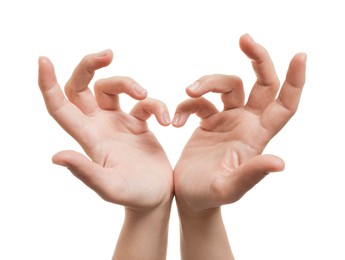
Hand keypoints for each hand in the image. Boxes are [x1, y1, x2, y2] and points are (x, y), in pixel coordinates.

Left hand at [38, 50, 172, 209]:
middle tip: (108, 54)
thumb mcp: (109, 186)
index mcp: (88, 138)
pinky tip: (168, 121)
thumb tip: (56, 157)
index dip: (48, 84)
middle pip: (82, 86)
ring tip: (144, 95)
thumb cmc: (132, 195)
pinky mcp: (137, 124)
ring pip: (111, 88)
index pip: (61, 106)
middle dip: (89, 66)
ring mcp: (118, 123)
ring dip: (128, 83)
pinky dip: (156, 105)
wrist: (155, 197)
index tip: (43, 60)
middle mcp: (99, 126)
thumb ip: (85, 171)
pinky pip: (143, 103)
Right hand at [173, 34, 306, 211]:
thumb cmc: (210, 196)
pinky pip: (200, 102)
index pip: (284, 105)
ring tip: (189, 91)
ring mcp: (228, 120)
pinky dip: (186, 106)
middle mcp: (246, 124)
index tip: (299, 55)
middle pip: (261, 83)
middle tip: (244, 38)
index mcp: (257, 137)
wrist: (189, 196)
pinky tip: (176, 123)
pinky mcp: (209, 121)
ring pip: (227, 85)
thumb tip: (279, 163)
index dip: (295, 81)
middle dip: (258, 59)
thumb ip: (251, 174)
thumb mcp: (230, 188)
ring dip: (207, 82)